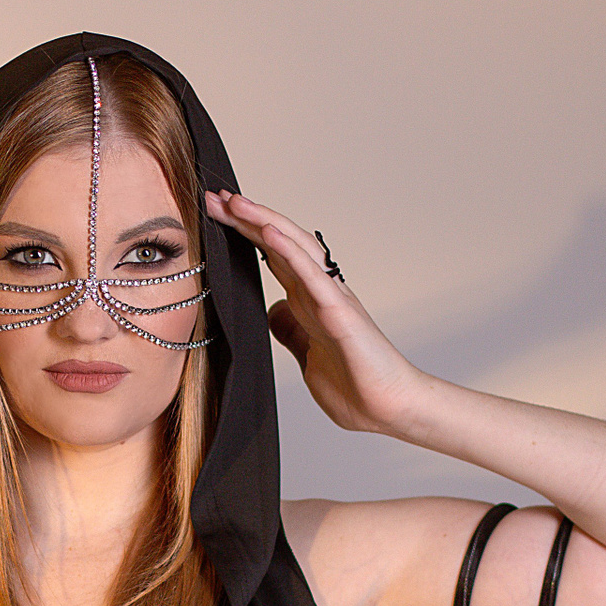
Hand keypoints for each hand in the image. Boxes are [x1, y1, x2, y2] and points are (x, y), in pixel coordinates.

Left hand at [204, 189, 419, 434]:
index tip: (217, 216)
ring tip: (237, 203)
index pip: (273, 257)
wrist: (389, 408)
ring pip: (296, 249)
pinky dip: (290, 252)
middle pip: (280, 244)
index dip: (246, 235)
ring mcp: (332, 299)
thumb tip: (272, 310)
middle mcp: (320, 292)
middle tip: (215, 197)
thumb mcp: (306, 354)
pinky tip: (269, 232)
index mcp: (309, 302)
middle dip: (247, 220)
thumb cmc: (356, 385)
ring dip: (266, 222)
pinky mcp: (341, 314)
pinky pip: (313, 276)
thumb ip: (290, 329)